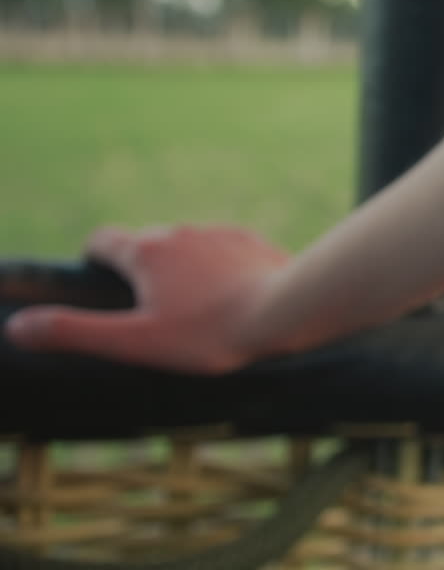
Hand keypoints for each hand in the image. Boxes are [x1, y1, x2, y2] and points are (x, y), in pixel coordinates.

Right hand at [5, 224, 290, 373]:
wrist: (286, 310)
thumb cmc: (209, 332)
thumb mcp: (134, 341)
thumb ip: (75, 333)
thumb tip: (17, 327)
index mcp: (145, 251)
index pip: (101, 241)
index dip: (93, 261)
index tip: (99, 285)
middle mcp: (180, 231)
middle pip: (146, 245)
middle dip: (141, 272)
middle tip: (149, 313)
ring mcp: (220, 234)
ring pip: (189, 248)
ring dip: (184, 271)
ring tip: (196, 313)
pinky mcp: (255, 243)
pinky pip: (227, 253)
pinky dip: (222, 272)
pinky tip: (234, 301)